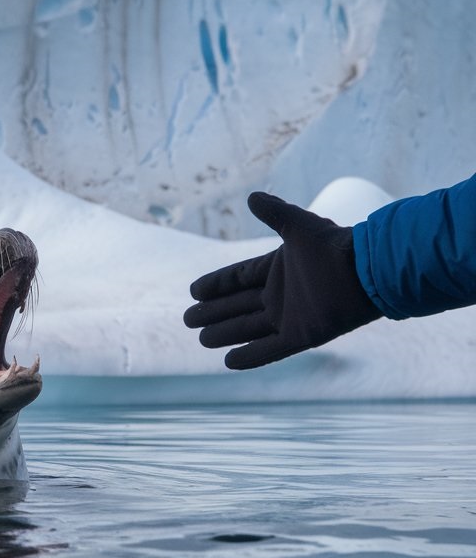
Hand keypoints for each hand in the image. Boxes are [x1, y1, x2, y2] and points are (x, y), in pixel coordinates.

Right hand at [183, 192, 381, 368]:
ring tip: (201, 338)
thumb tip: (252, 197)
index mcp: (277, 269)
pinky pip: (269, 349)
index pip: (237, 278)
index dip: (216, 284)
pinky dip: (249, 356)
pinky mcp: (301, 336)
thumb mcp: (300, 226)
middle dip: (213, 312)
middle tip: (188, 319)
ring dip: (224, 333)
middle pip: (237, 305)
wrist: (368, 272)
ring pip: (248, 328)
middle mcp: (280, 295)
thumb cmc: (335, 247)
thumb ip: (275, 213)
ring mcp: (290, 317)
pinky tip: (227, 361)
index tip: (193, 290)